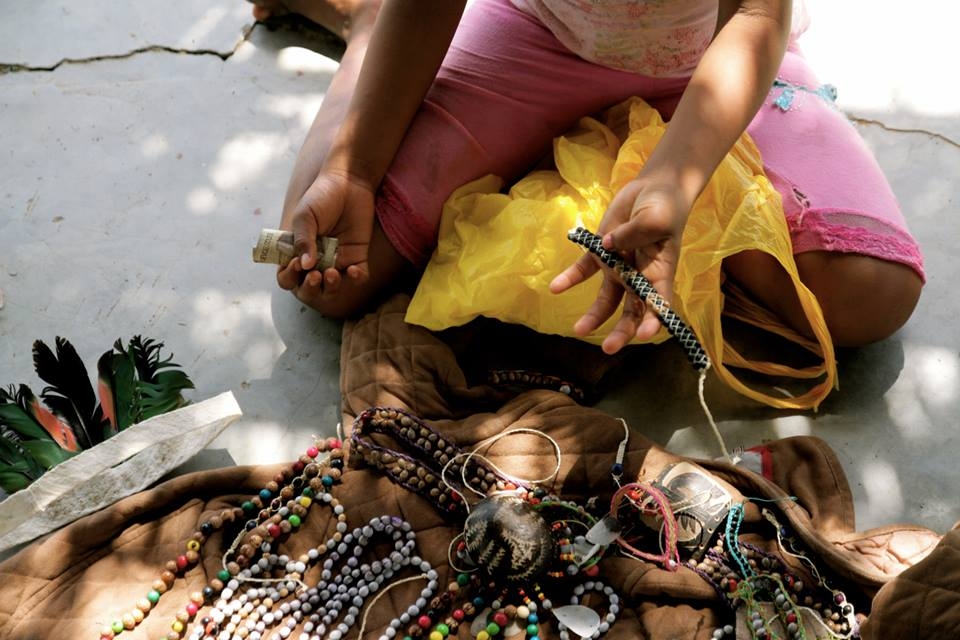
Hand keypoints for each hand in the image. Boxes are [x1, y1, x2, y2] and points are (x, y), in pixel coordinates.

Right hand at [276, 169, 375, 305]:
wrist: (349, 183)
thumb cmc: (321, 196)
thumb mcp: (305, 216)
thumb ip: (303, 240)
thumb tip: (305, 266)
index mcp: (297, 252)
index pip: (287, 276)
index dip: (290, 277)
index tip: (298, 265)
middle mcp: (316, 261)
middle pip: (309, 289)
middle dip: (311, 288)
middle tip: (316, 275)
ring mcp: (337, 260)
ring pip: (332, 288)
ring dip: (332, 287)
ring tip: (333, 273)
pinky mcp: (357, 256)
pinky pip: (358, 277)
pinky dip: (356, 278)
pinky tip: (354, 269)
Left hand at [550, 179, 688, 353]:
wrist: (652, 188)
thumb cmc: (664, 206)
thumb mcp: (656, 218)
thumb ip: (635, 233)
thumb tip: (608, 246)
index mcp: (661, 272)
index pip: (660, 303)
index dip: (654, 320)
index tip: (645, 335)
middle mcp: (640, 276)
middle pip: (632, 310)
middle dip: (622, 331)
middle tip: (609, 349)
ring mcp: (619, 267)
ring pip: (606, 299)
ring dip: (593, 316)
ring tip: (578, 330)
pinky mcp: (600, 254)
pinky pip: (583, 271)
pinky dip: (569, 279)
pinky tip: (555, 288)